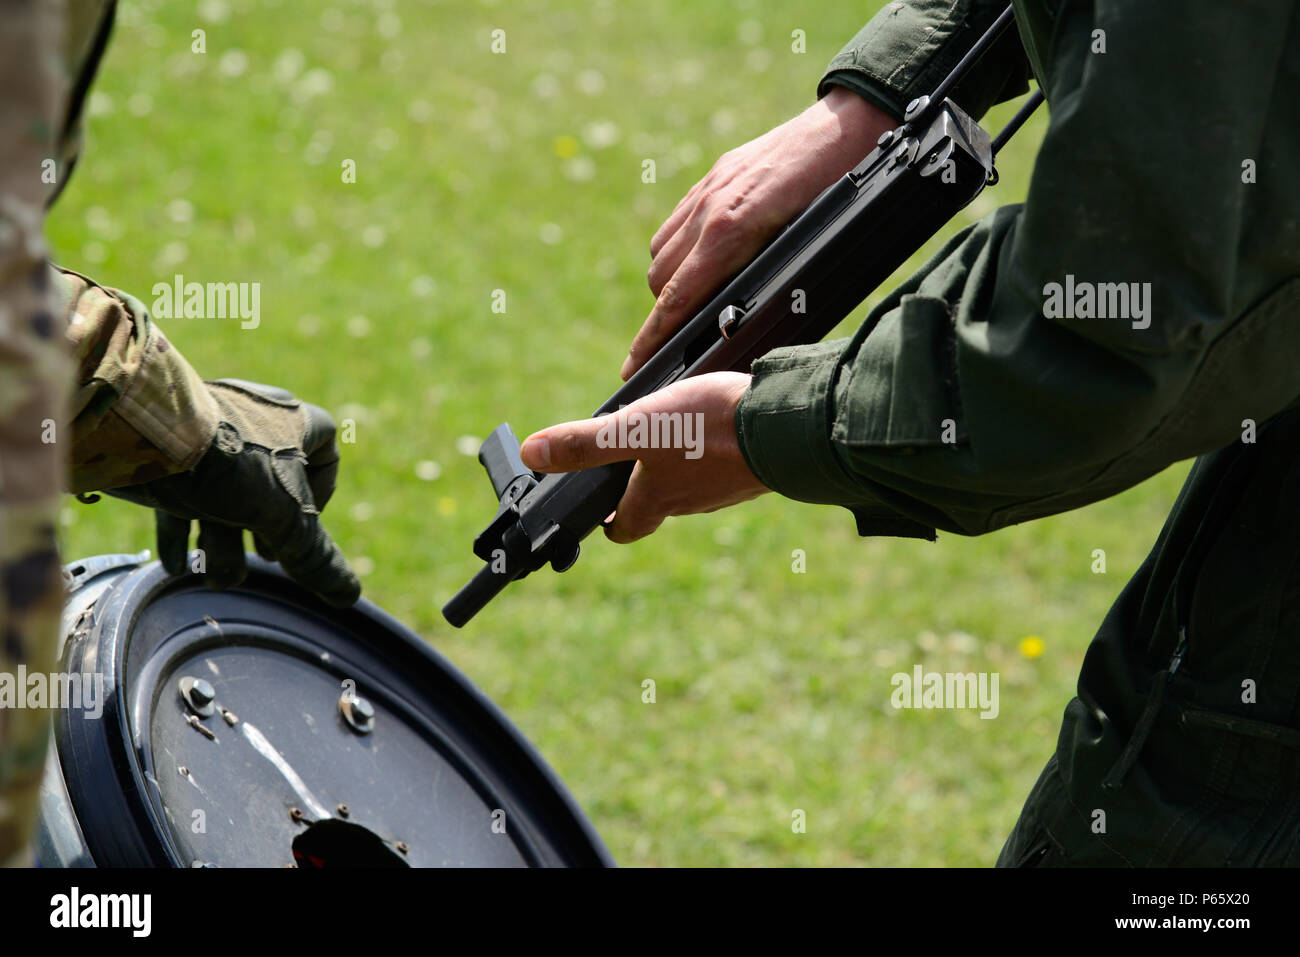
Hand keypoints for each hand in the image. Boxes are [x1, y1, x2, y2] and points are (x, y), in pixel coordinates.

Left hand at [108, 378, 361, 606]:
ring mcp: (207, 433)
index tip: (308, 524)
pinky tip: (176, 566)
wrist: (143, 432)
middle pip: (270, 482)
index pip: (326, 448)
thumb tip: (350, 595)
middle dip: (265, 531)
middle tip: (264, 560)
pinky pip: (181, 493)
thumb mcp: (283, 516)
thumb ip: (314, 556)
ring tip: (213, 578)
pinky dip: (182, 531)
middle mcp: (252, 420)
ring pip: (224, 493)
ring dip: (222, 541)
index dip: (324, 490)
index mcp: (292, 422)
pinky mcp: (167, 451)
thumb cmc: (230, 464)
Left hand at [518, 372, 767, 542]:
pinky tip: (717, 431)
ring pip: (692, 486)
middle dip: (640, 489)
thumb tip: (533, 453)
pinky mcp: (753, 472)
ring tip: (672, 438)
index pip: (623, 528)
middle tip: (630, 465)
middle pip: (657, 505)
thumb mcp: (636, 429)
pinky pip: (725, 469)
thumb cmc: (710, 431)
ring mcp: (726, 490)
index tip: (597, 514)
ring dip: (679, 469)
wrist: (788, 428)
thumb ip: (586, 444)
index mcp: (656, 499)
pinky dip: (714, 455)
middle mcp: (690, 503)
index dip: (606, 523)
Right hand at [622, 87, 893, 379]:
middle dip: (662, 316)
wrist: (857, 120)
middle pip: (660, 279)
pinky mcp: (717, 173)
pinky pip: (677, 220)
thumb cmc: (846, 192)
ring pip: (661, 250)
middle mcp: (710, 208)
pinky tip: (701, 260)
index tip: (633, 369)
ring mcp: (710, 188)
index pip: (676, 298)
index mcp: (731, 230)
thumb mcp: (812, 247)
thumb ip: (769, 281)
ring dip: (669, 282)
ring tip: (692, 304)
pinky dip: (678, 248)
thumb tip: (742, 323)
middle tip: (675, 345)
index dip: (652, 340)